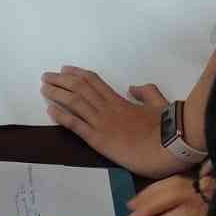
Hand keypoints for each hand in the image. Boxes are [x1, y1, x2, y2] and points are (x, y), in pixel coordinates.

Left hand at [42, 70, 187, 177]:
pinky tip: (49, 109)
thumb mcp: (159, 103)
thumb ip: (146, 92)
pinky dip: (62, 116)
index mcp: (121, 101)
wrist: (172, 145)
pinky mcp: (100, 140)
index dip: (77, 75)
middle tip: (46, 76)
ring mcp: (102, 123)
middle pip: (79, 89)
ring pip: (75, 103)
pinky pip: (77, 125)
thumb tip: (134, 87)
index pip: (94, 82)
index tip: (65, 69)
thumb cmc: (168, 128)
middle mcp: (108, 108)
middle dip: (61, 81)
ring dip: (57, 94)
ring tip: (44, 88)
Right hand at [124, 170, 211, 215]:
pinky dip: (165, 184)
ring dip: (152, 193)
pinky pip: (184, 177)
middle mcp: (209, 196)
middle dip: (148, 206)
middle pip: (172, 194)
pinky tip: (155, 192)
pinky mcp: (213, 179)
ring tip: (133, 204)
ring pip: (176, 183)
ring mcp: (211, 185)